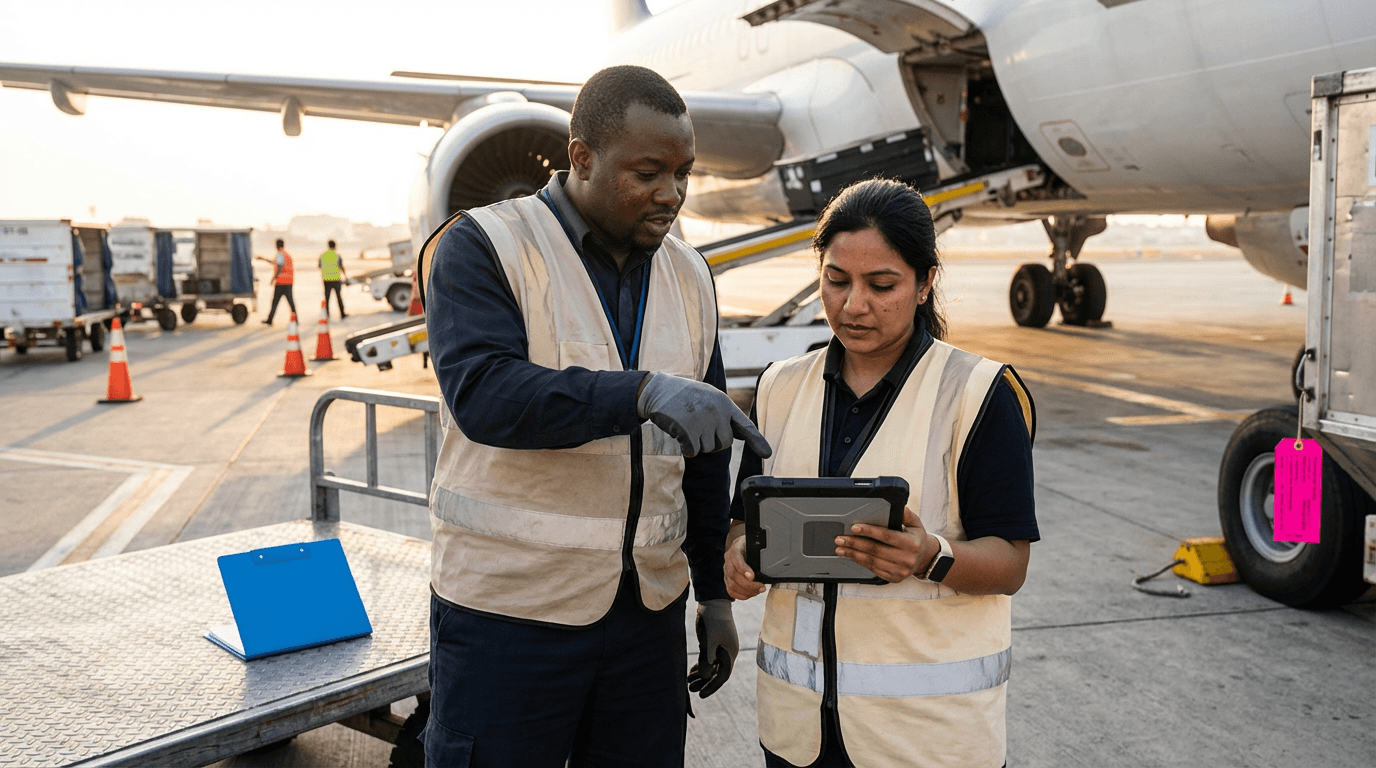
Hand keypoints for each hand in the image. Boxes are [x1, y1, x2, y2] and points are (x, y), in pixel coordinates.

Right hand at [636, 372, 771, 457]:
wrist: (658, 390)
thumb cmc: (684, 395)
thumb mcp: (708, 397)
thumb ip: (723, 413)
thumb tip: (735, 435)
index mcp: (724, 403)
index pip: (745, 425)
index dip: (757, 441)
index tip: (767, 454)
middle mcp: (717, 411)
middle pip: (724, 443)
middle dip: (712, 443)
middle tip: (699, 430)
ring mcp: (703, 420)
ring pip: (707, 449)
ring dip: (696, 444)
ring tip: (687, 425)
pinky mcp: (688, 430)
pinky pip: (692, 451)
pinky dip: (685, 448)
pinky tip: (679, 432)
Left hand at [687, 600, 737, 697]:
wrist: (712, 600)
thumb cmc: (711, 621)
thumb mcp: (708, 641)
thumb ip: (706, 660)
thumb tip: (705, 677)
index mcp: (730, 653)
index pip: (722, 676)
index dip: (711, 687)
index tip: (700, 695)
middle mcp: (728, 652)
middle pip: (717, 672)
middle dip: (704, 682)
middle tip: (690, 689)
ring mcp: (722, 646)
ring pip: (712, 666)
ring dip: (701, 674)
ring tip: (688, 682)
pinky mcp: (715, 641)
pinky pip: (709, 658)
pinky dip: (701, 665)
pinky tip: (692, 671)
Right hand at [725, 534, 765, 600]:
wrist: (741, 547)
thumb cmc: (750, 546)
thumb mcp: (755, 544)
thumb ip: (760, 551)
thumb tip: (770, 561)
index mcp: (735, 551)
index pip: (736, 561)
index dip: (744, 570)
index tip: (752, 576)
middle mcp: (728, 562)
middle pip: (734, 576)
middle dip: (749, 585)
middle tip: (762, 587)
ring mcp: (726, 572)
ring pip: (732, 585)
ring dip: (747, 591)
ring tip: (759, 591)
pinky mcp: (728, 580)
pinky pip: (731, 591)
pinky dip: (742, 595)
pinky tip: (751, 593)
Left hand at [834, 507, 936, 583]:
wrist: (925, 559)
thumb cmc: (917, 539)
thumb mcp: (916, 524)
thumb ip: (906, 515)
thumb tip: (898, 506)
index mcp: (911, 544)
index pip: (886, 536)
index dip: (869, 531)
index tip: (854, 527)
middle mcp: (906, 558)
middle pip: (875, 550)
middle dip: (855, 543)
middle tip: (840, 538)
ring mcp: (900, 570)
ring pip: (872, 562)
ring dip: (854, 554)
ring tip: (841, 548)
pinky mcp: (894, 578)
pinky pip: (873, 570)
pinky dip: (860, 562)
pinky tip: (852, 555)